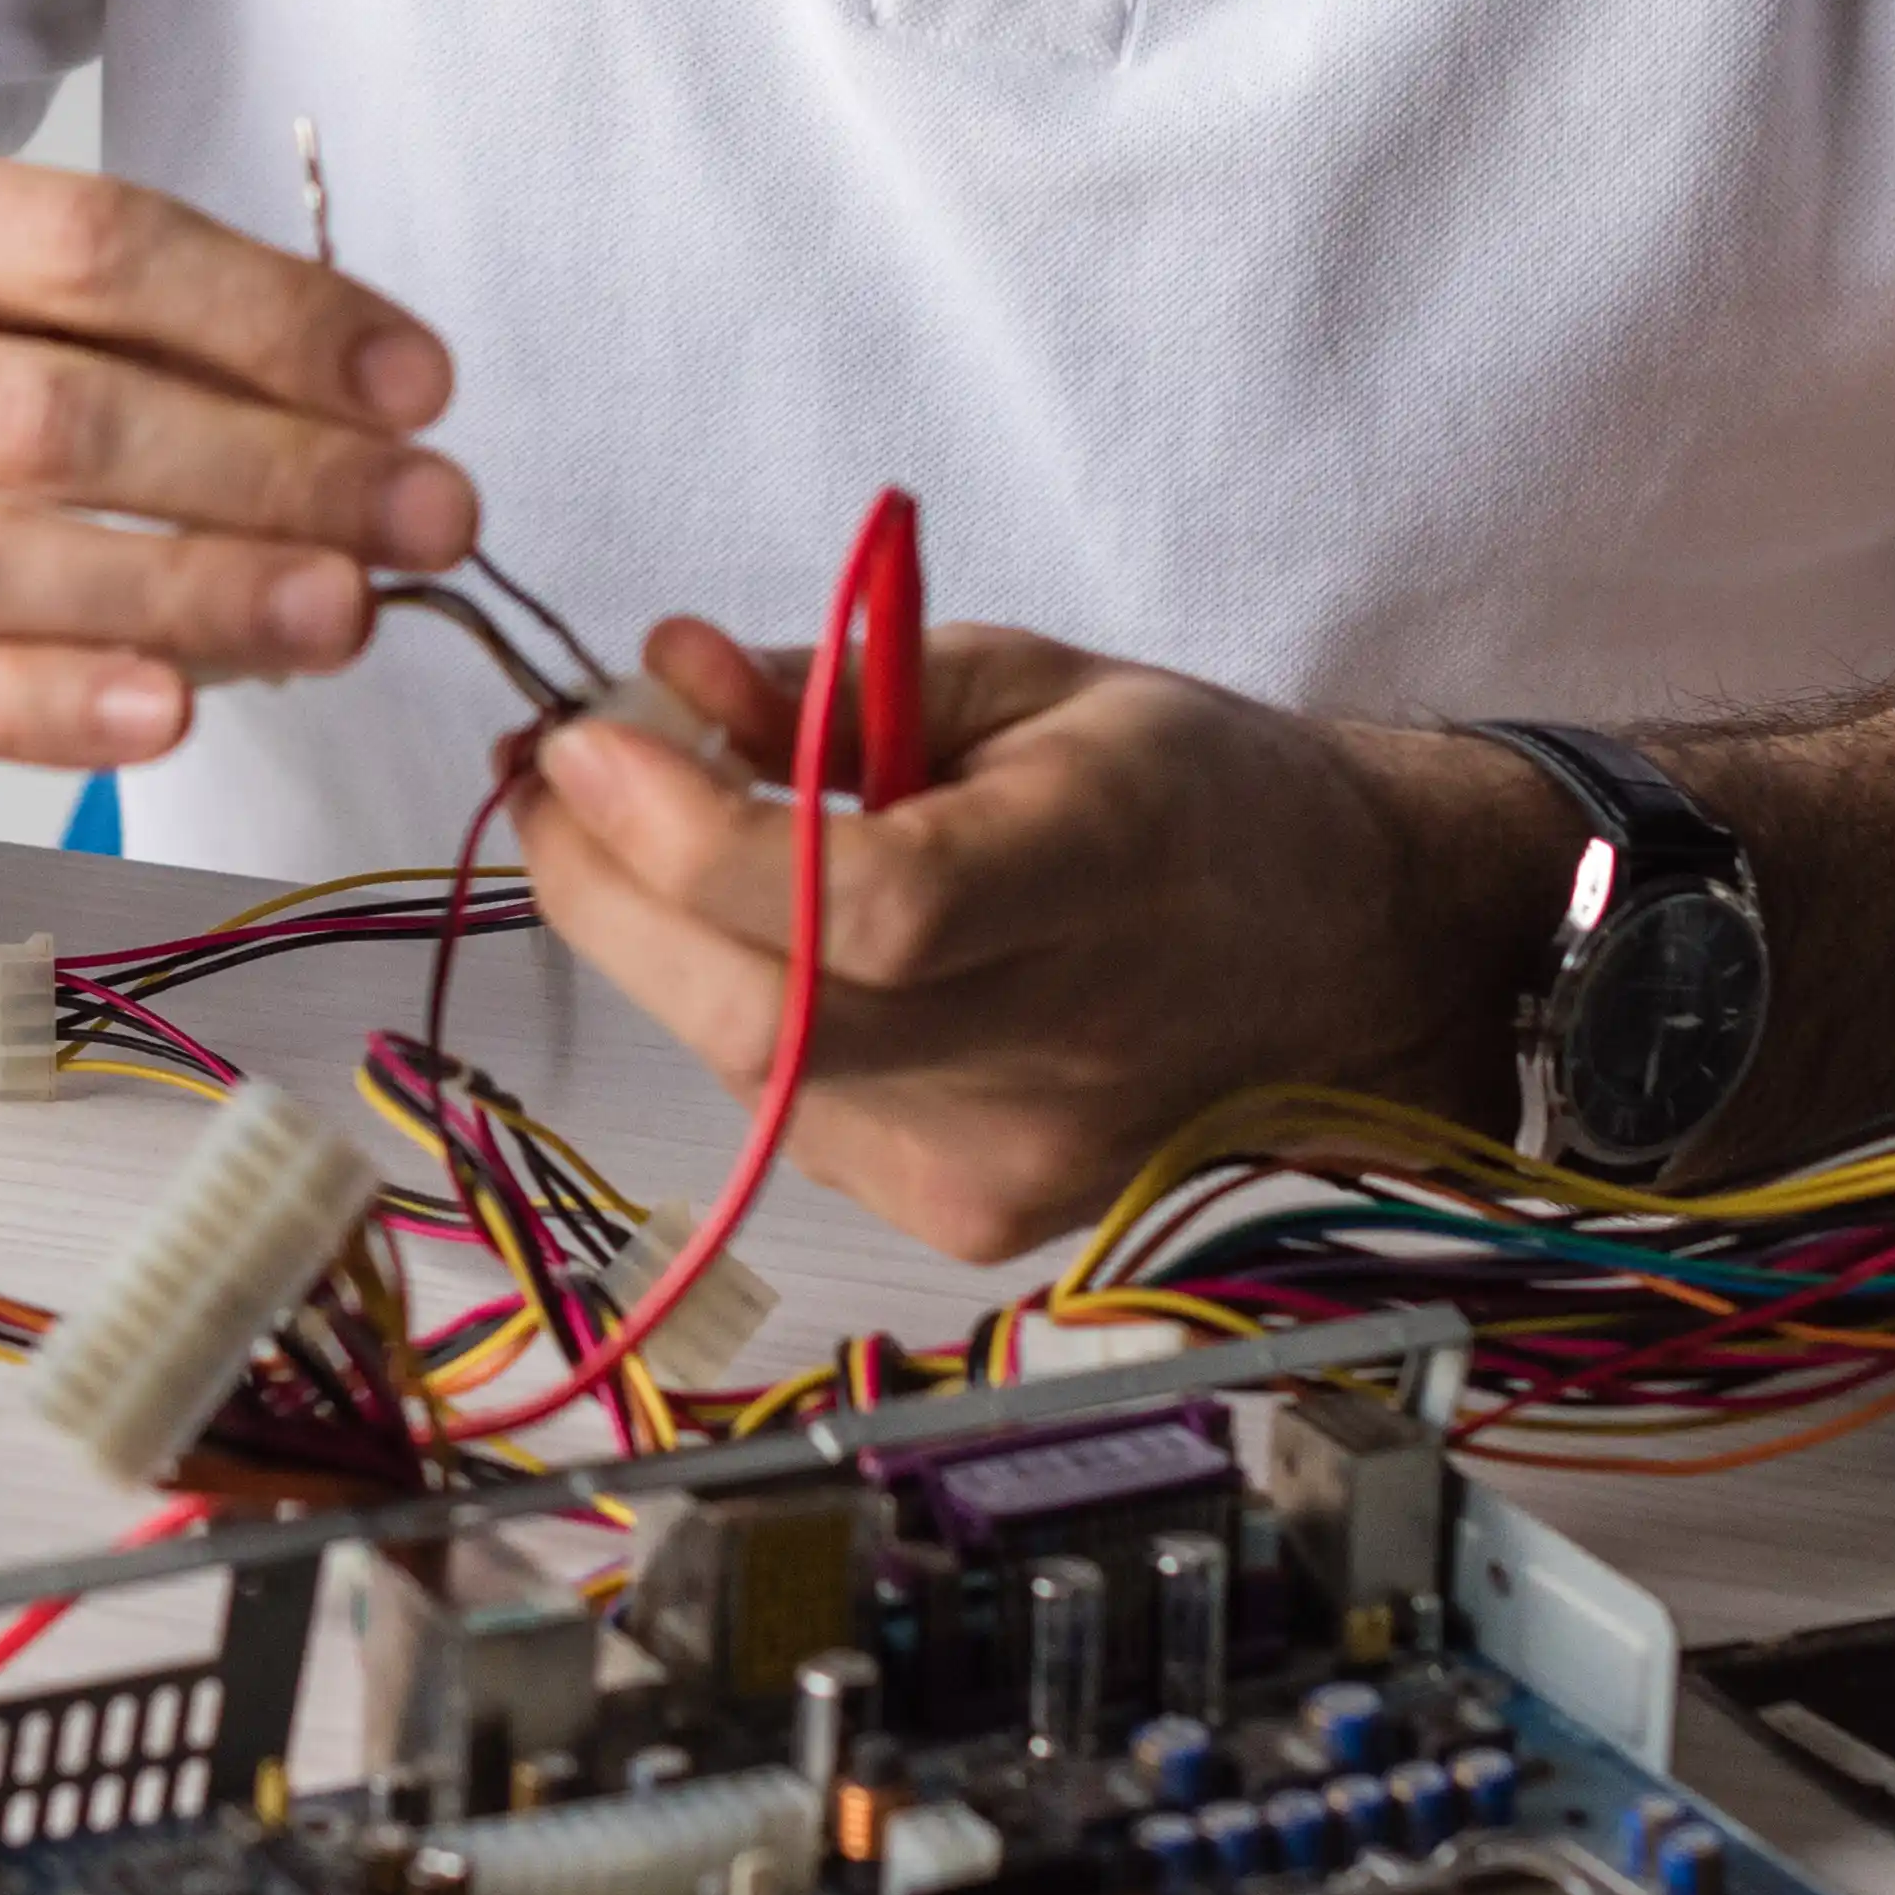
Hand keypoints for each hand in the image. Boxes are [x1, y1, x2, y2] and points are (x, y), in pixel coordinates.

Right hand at [0, 121, 472, 774]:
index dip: (275, 321)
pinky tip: (167, 707)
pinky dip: (51, 705)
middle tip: (418, 518)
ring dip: (194, 596)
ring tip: (336, 613)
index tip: (413, 385)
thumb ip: (138, 320)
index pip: (95, 247)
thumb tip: (366, 415)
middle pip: (57, 416)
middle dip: (274, 474)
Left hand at [510, 616, 1569, 1267]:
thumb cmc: (1196, 798)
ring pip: (746, 1068)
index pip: (867, 906)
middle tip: (544, 778)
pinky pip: (784, 1111)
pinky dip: (735, 1008)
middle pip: (765, 1014)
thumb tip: (656, 677)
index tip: (583, 742)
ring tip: (631, 835)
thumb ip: (830, 685)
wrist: (1349, 966)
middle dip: (601, 888)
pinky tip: (756, 937)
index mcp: (1100, 872)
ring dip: (649, 943)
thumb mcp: (1030, 681)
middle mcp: (1055, 1048)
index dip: (692, 837)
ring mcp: (1005, 1160)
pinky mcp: (964, 1217)